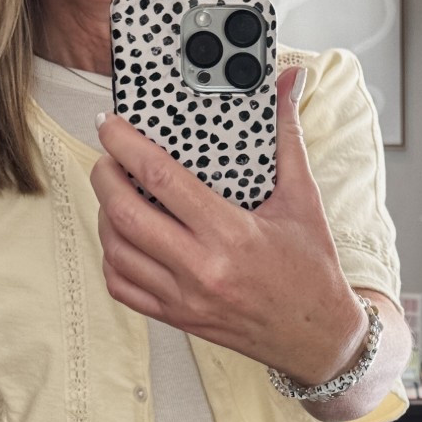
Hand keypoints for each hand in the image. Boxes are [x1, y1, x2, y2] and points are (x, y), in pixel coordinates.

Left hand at [90, 66, 369, 386]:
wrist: (318, 337)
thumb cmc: (312, 270)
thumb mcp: (304, 200)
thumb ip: (288, 137)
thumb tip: (288, 84)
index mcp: (232, 234)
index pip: (161, 179)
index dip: (126, 145)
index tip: (111, 125)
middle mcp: (203, 268)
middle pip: (126, 214)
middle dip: (104, 176)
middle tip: (107, 156)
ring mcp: (185, 297)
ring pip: (117, 250)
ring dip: (105, 215)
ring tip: (114, 192)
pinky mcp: (178, 317)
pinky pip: (123, 287)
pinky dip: (112, 258)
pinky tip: (123, 237)